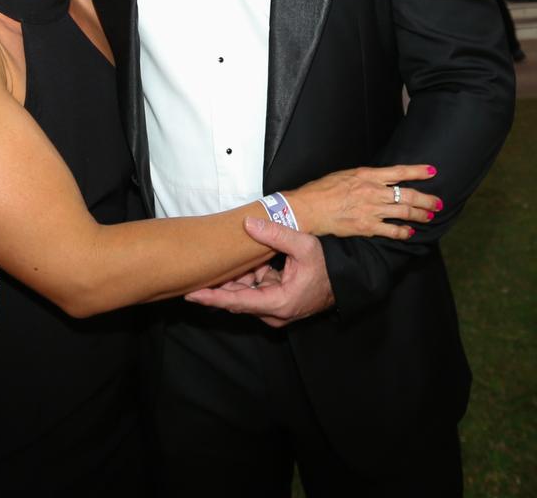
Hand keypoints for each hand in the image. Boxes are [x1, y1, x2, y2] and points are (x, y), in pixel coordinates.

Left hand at [186, 220, 333, 326]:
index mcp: (278, 303)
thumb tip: (249, 223)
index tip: (191, 294)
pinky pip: (255, 292)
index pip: (237, 302)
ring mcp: (276, 311)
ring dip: (237, 278)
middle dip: (220, 284)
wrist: (344, 280)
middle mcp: (274, 313)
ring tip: (229, 260)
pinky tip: (250, 263)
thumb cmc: (326, 265)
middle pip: (237, 300)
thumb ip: (275, 234)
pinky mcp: (277, 304)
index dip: (213, 298)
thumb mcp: (303, 245)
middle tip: (200, 270)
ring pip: (246, 295)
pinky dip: (249, 278)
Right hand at [285, 163, 440, 238]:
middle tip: (438, 202)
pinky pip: (391, 230)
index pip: (399, 172)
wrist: (308, 208)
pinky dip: (403, 232)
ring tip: (429, 216)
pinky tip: (410, 232)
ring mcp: (371, 210)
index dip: (418, 171)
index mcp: (367, 175)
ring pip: (404, 212)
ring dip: (420, 215)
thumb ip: (364, 178)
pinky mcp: (367, 226)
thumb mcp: (345, 175)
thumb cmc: (322, 190)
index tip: (432, 171)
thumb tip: (379, 180)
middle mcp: (373, 191)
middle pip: (408, 194)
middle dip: (427, 199)